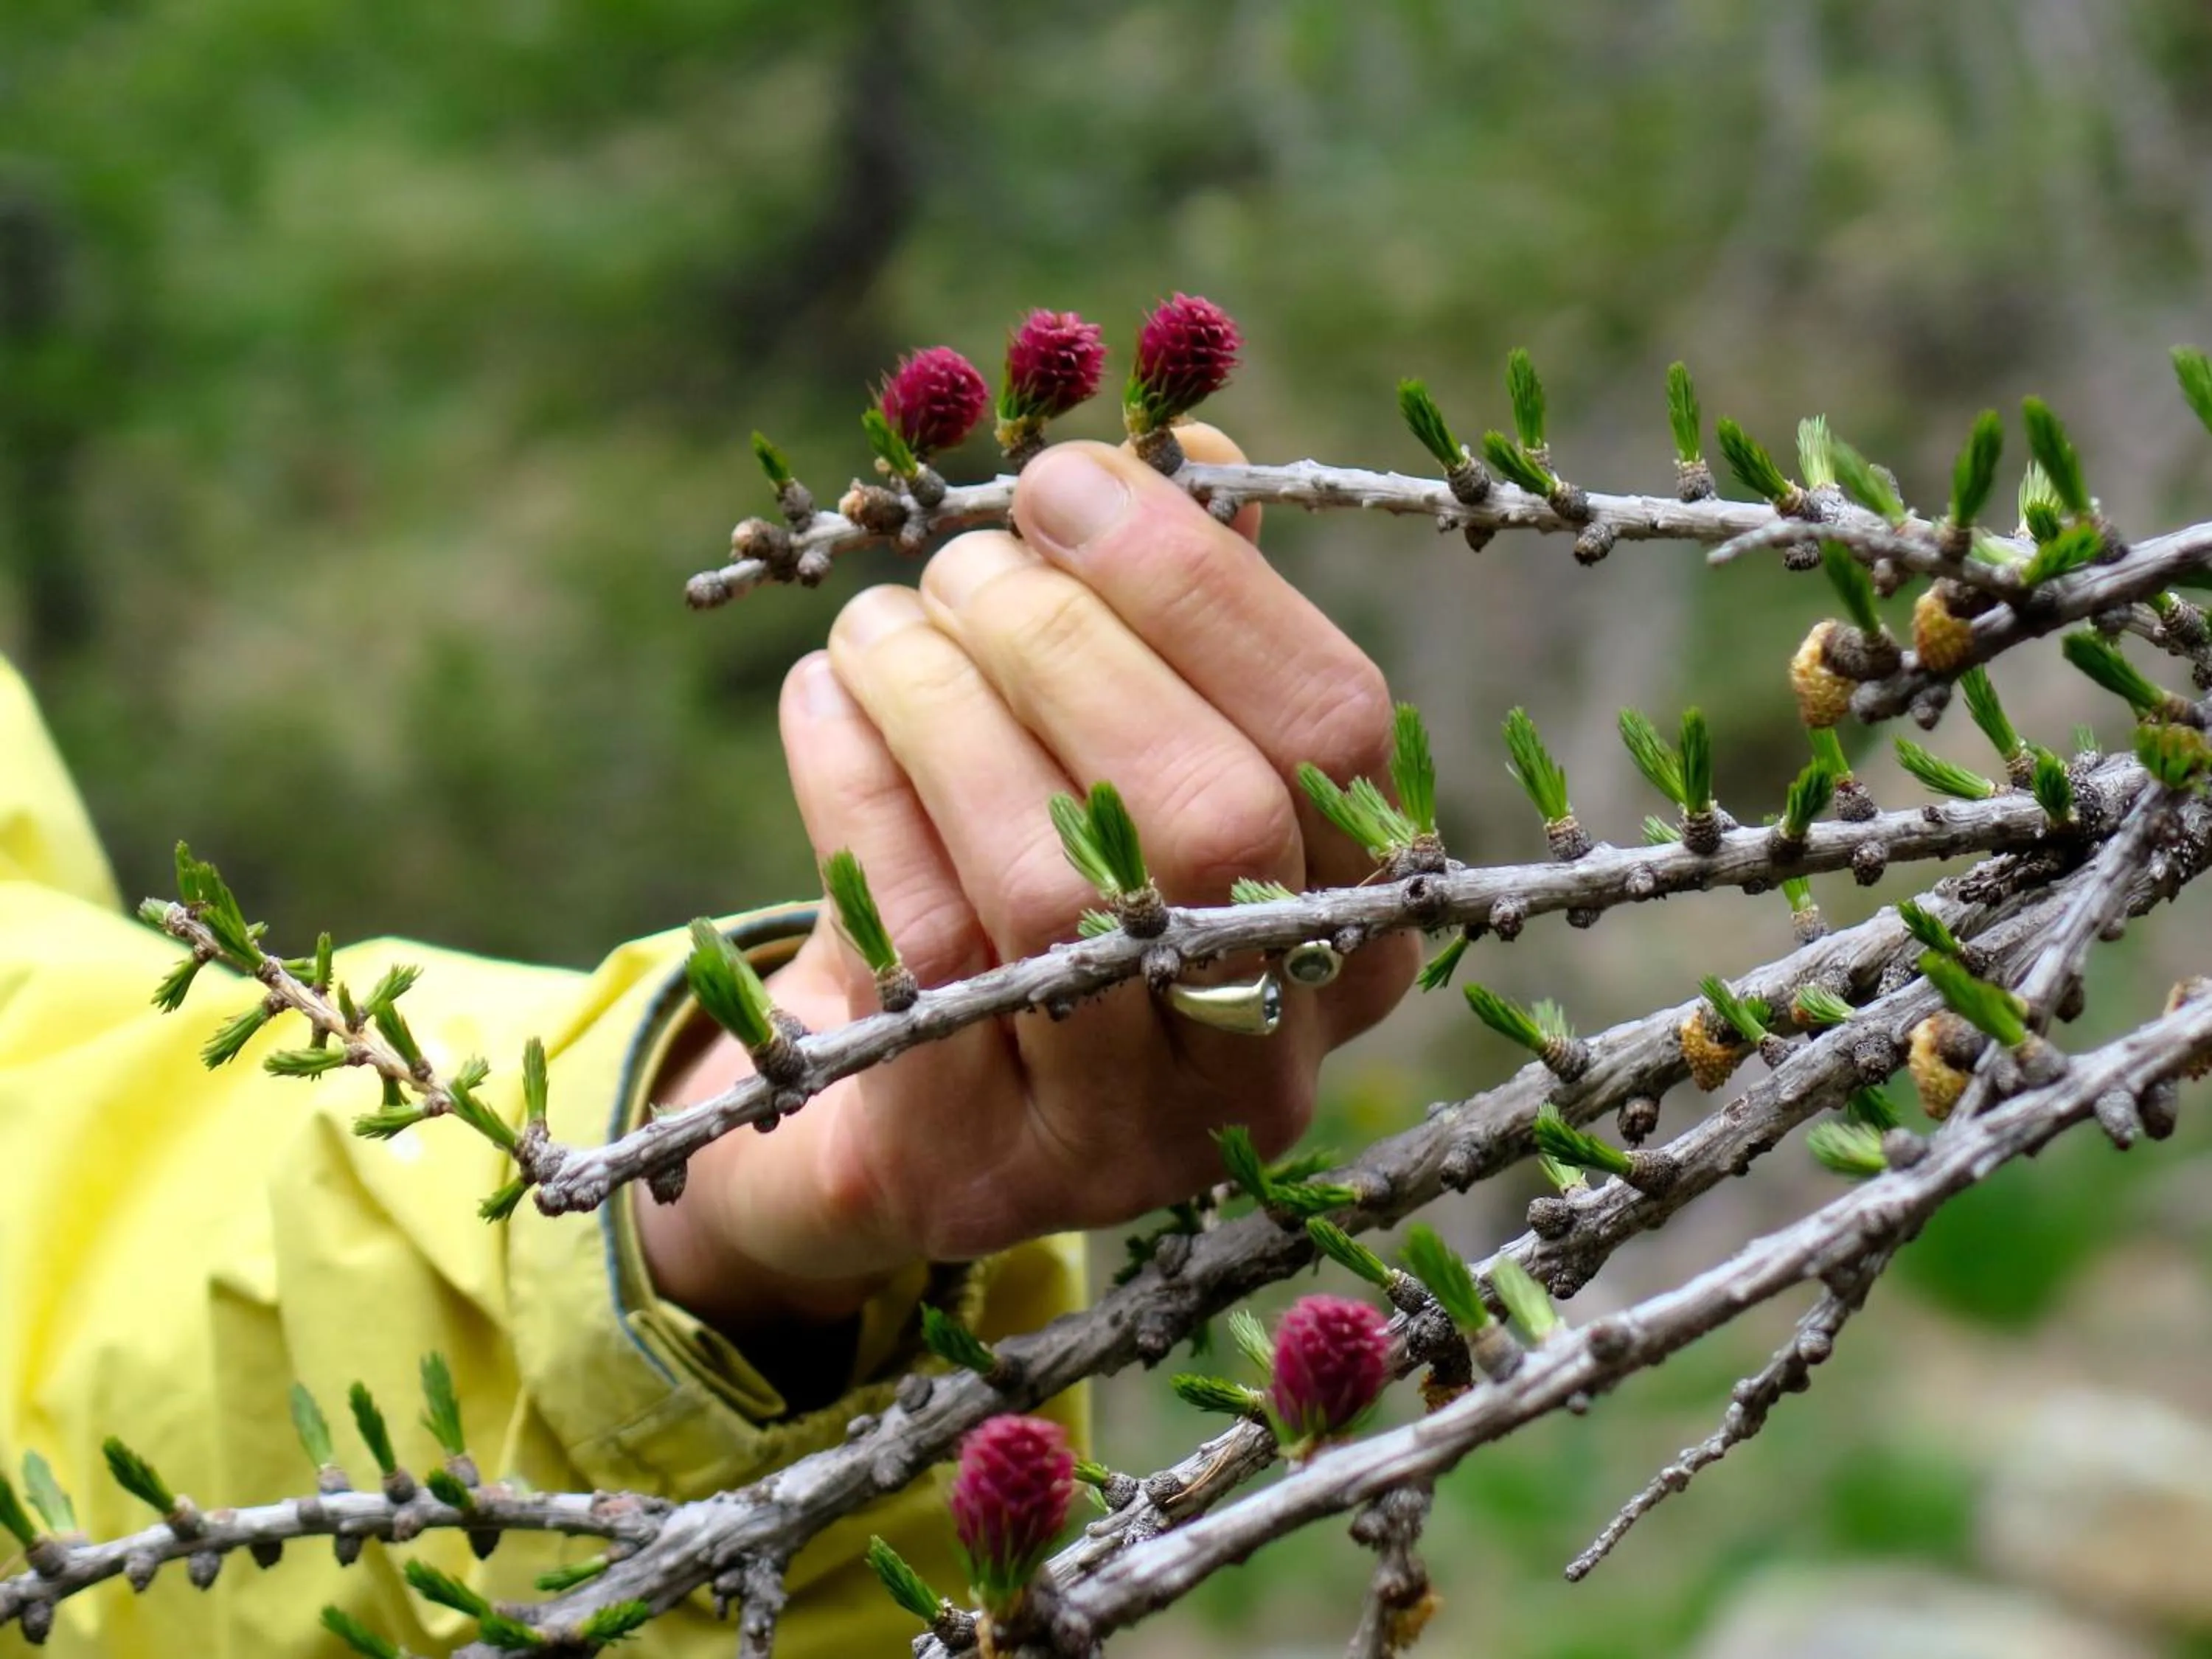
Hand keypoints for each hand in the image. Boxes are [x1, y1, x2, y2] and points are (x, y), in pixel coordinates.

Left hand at [637, 427, 1415, 1339]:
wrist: (915, 1096)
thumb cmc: (1056, 874)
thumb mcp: (1133, 751)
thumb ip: (1177, 613)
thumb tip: (1184, 446)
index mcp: (1358, 909)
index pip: (1330, 725)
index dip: (1193, 582)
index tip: (1067, 479)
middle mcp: (1279, 1031)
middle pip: (1209, 811)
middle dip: (1064, 646)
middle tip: (962, 562)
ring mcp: (1137, 1122)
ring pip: (1057, 880)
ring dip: (945, 707)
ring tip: (880, 627)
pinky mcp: (984, 1158)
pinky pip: (920, 946)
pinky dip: (856, 787)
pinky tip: (824, 703)